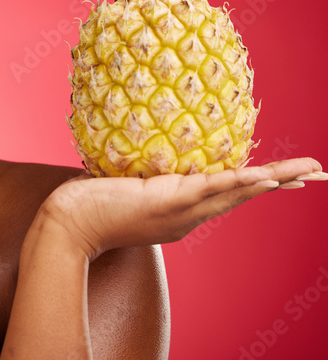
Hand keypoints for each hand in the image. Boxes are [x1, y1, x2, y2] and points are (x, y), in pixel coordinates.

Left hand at [40, 157, 325, 259]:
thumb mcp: (120, 185)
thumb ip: (134, 170)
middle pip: (243, 195)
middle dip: (281, 184)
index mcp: (179, 211)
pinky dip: (241, 183)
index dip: (256, 186)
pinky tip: (265, 177)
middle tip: (317, 174)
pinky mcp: (170, 200)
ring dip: (273, 180)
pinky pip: (212, 189)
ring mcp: (181, 209)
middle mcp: (187, 215)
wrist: (67, 225)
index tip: (282, 177)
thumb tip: (130, 143)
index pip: (226, 195)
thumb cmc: (85, 205)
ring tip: (306, 172)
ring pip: (236, 192)